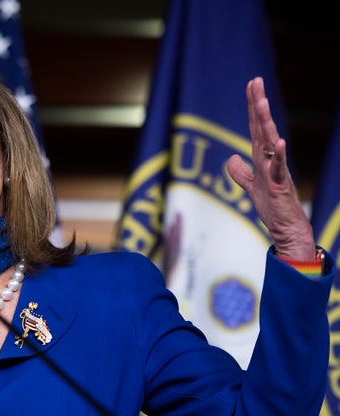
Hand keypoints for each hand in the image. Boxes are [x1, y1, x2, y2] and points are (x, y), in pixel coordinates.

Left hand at [226, 77, 315, 259]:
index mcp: (261, 159)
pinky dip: (279, 155)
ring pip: (269, 143)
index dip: (252, 107)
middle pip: (261, 128)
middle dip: (258, 105)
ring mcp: (276, 171)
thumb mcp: (250, 188)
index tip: (252, 85)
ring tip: (262, 103)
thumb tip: (232, 157)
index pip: (255, 128)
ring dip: (266, 123)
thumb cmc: (273, 208)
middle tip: (256, 82)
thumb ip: (240, 173)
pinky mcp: (280, 186)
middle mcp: (269, 160)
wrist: (287, 230)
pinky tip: (280, 141)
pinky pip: (279, 168)